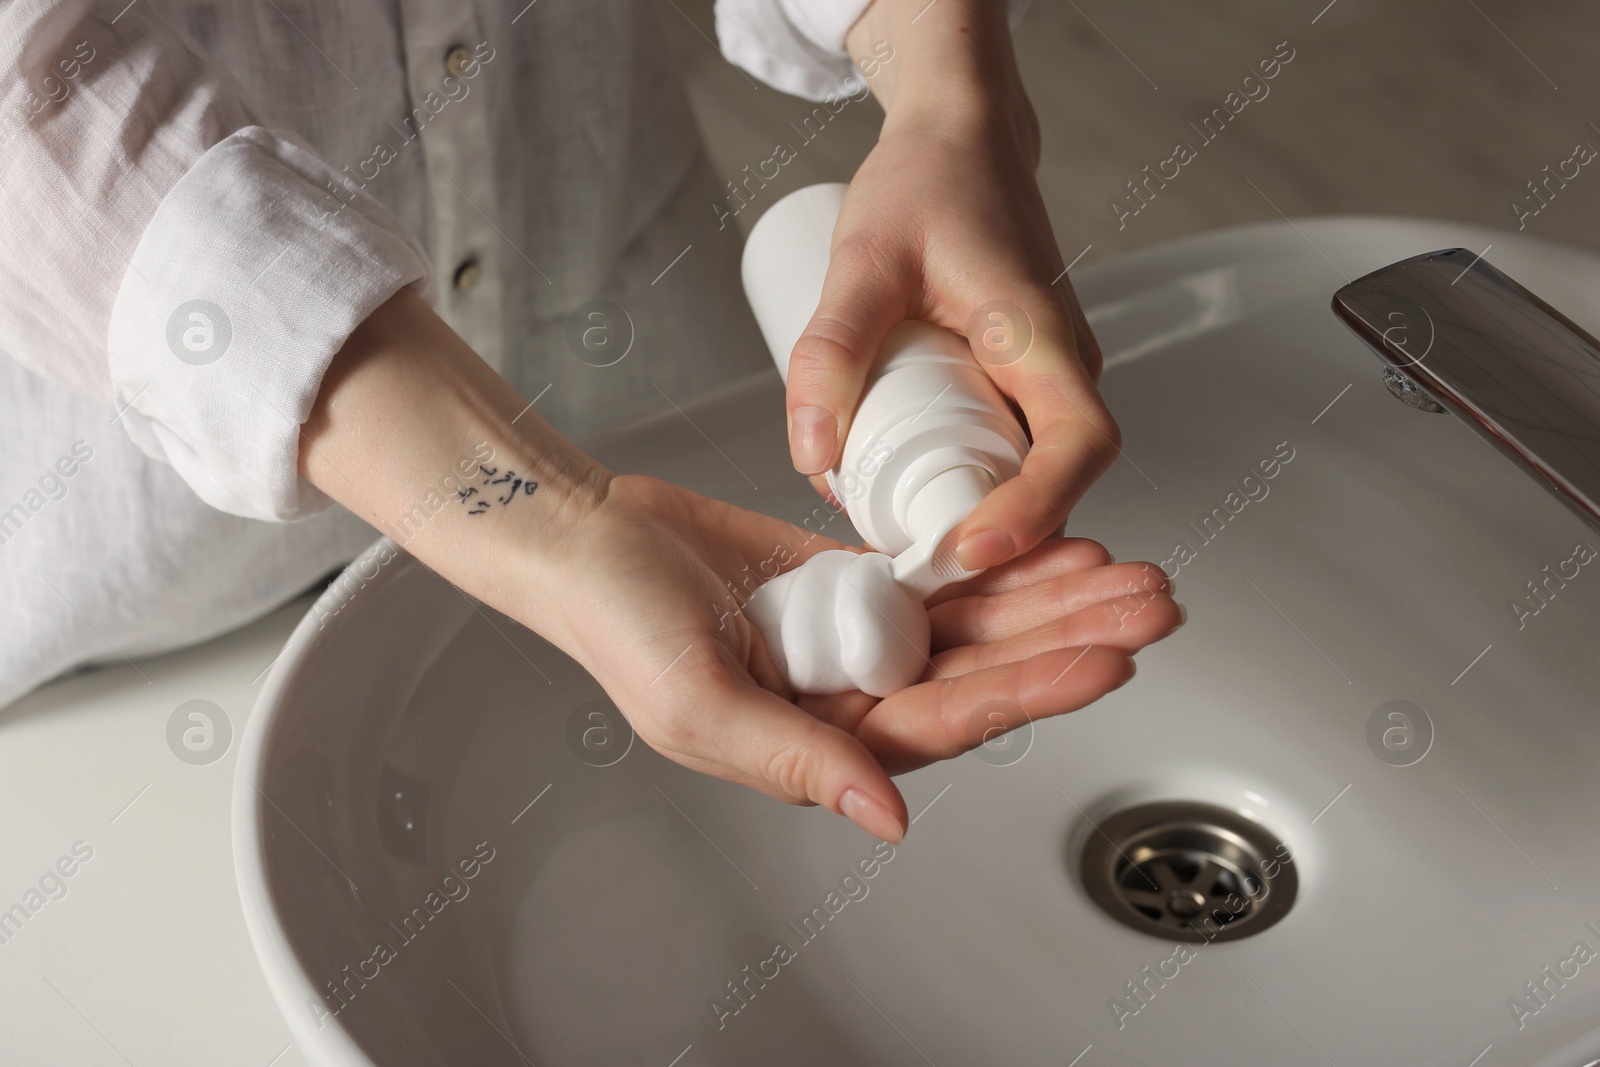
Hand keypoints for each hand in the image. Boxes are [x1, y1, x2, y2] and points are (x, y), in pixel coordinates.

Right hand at [543, 475, 1180, 840]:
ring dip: (1051, 595)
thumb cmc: (618, 626)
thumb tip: (886, 818)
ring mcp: (858, 635)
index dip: (1031, 689)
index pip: (950, 717)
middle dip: (1070, 635)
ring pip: (975, 621)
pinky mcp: (852, 582)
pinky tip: (1050, 544)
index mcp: (824, 740)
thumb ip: (795, 761)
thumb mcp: (697, 706)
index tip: (1103, 658)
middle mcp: (854, 693)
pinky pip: (939, 577)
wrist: (589, 540)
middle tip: (1154, 604)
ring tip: (1128, 571)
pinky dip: (994, 560)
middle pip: (985, 668)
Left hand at [787, 0, 1113, 570]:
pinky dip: (973, 482)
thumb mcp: (860, 261)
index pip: (1078, 444)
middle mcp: (1062, 363)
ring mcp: (1049, 374)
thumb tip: (811, 455)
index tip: (974, 547)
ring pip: (1036, 468)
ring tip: (905, 544)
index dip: (1037, 509)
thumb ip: (830, 350)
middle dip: (998, 535)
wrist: (958, 138)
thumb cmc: (925, 182)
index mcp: (1040, 334)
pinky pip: (1014, 446)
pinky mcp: (1026, 379)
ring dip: (983, 512)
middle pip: (1060, 477)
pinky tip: (910, 498)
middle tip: (916, 570)